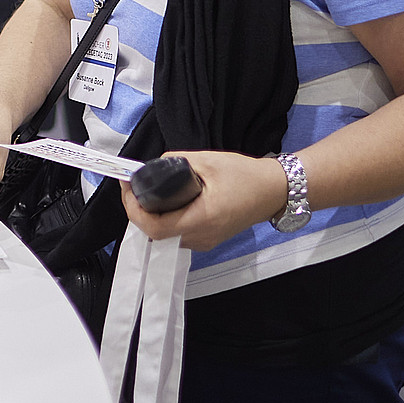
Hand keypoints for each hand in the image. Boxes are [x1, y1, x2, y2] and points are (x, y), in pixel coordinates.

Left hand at [118, 149, 288, 252]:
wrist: (275, 190)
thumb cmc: (246, 176)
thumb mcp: (207, 161)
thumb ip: (175, 162)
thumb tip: (151, 166)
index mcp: (202, 219)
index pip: (154, 227)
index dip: (134, 209)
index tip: (128, 188)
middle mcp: (201, 237)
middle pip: (156, 234)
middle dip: (139, 211)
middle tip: (133, 187)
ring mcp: (205, 242)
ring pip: (166, 237)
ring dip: (151, 217)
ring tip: (145, 192)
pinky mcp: (208, 238)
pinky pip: (178, 234)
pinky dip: (166, 220)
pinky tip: (164, 202)